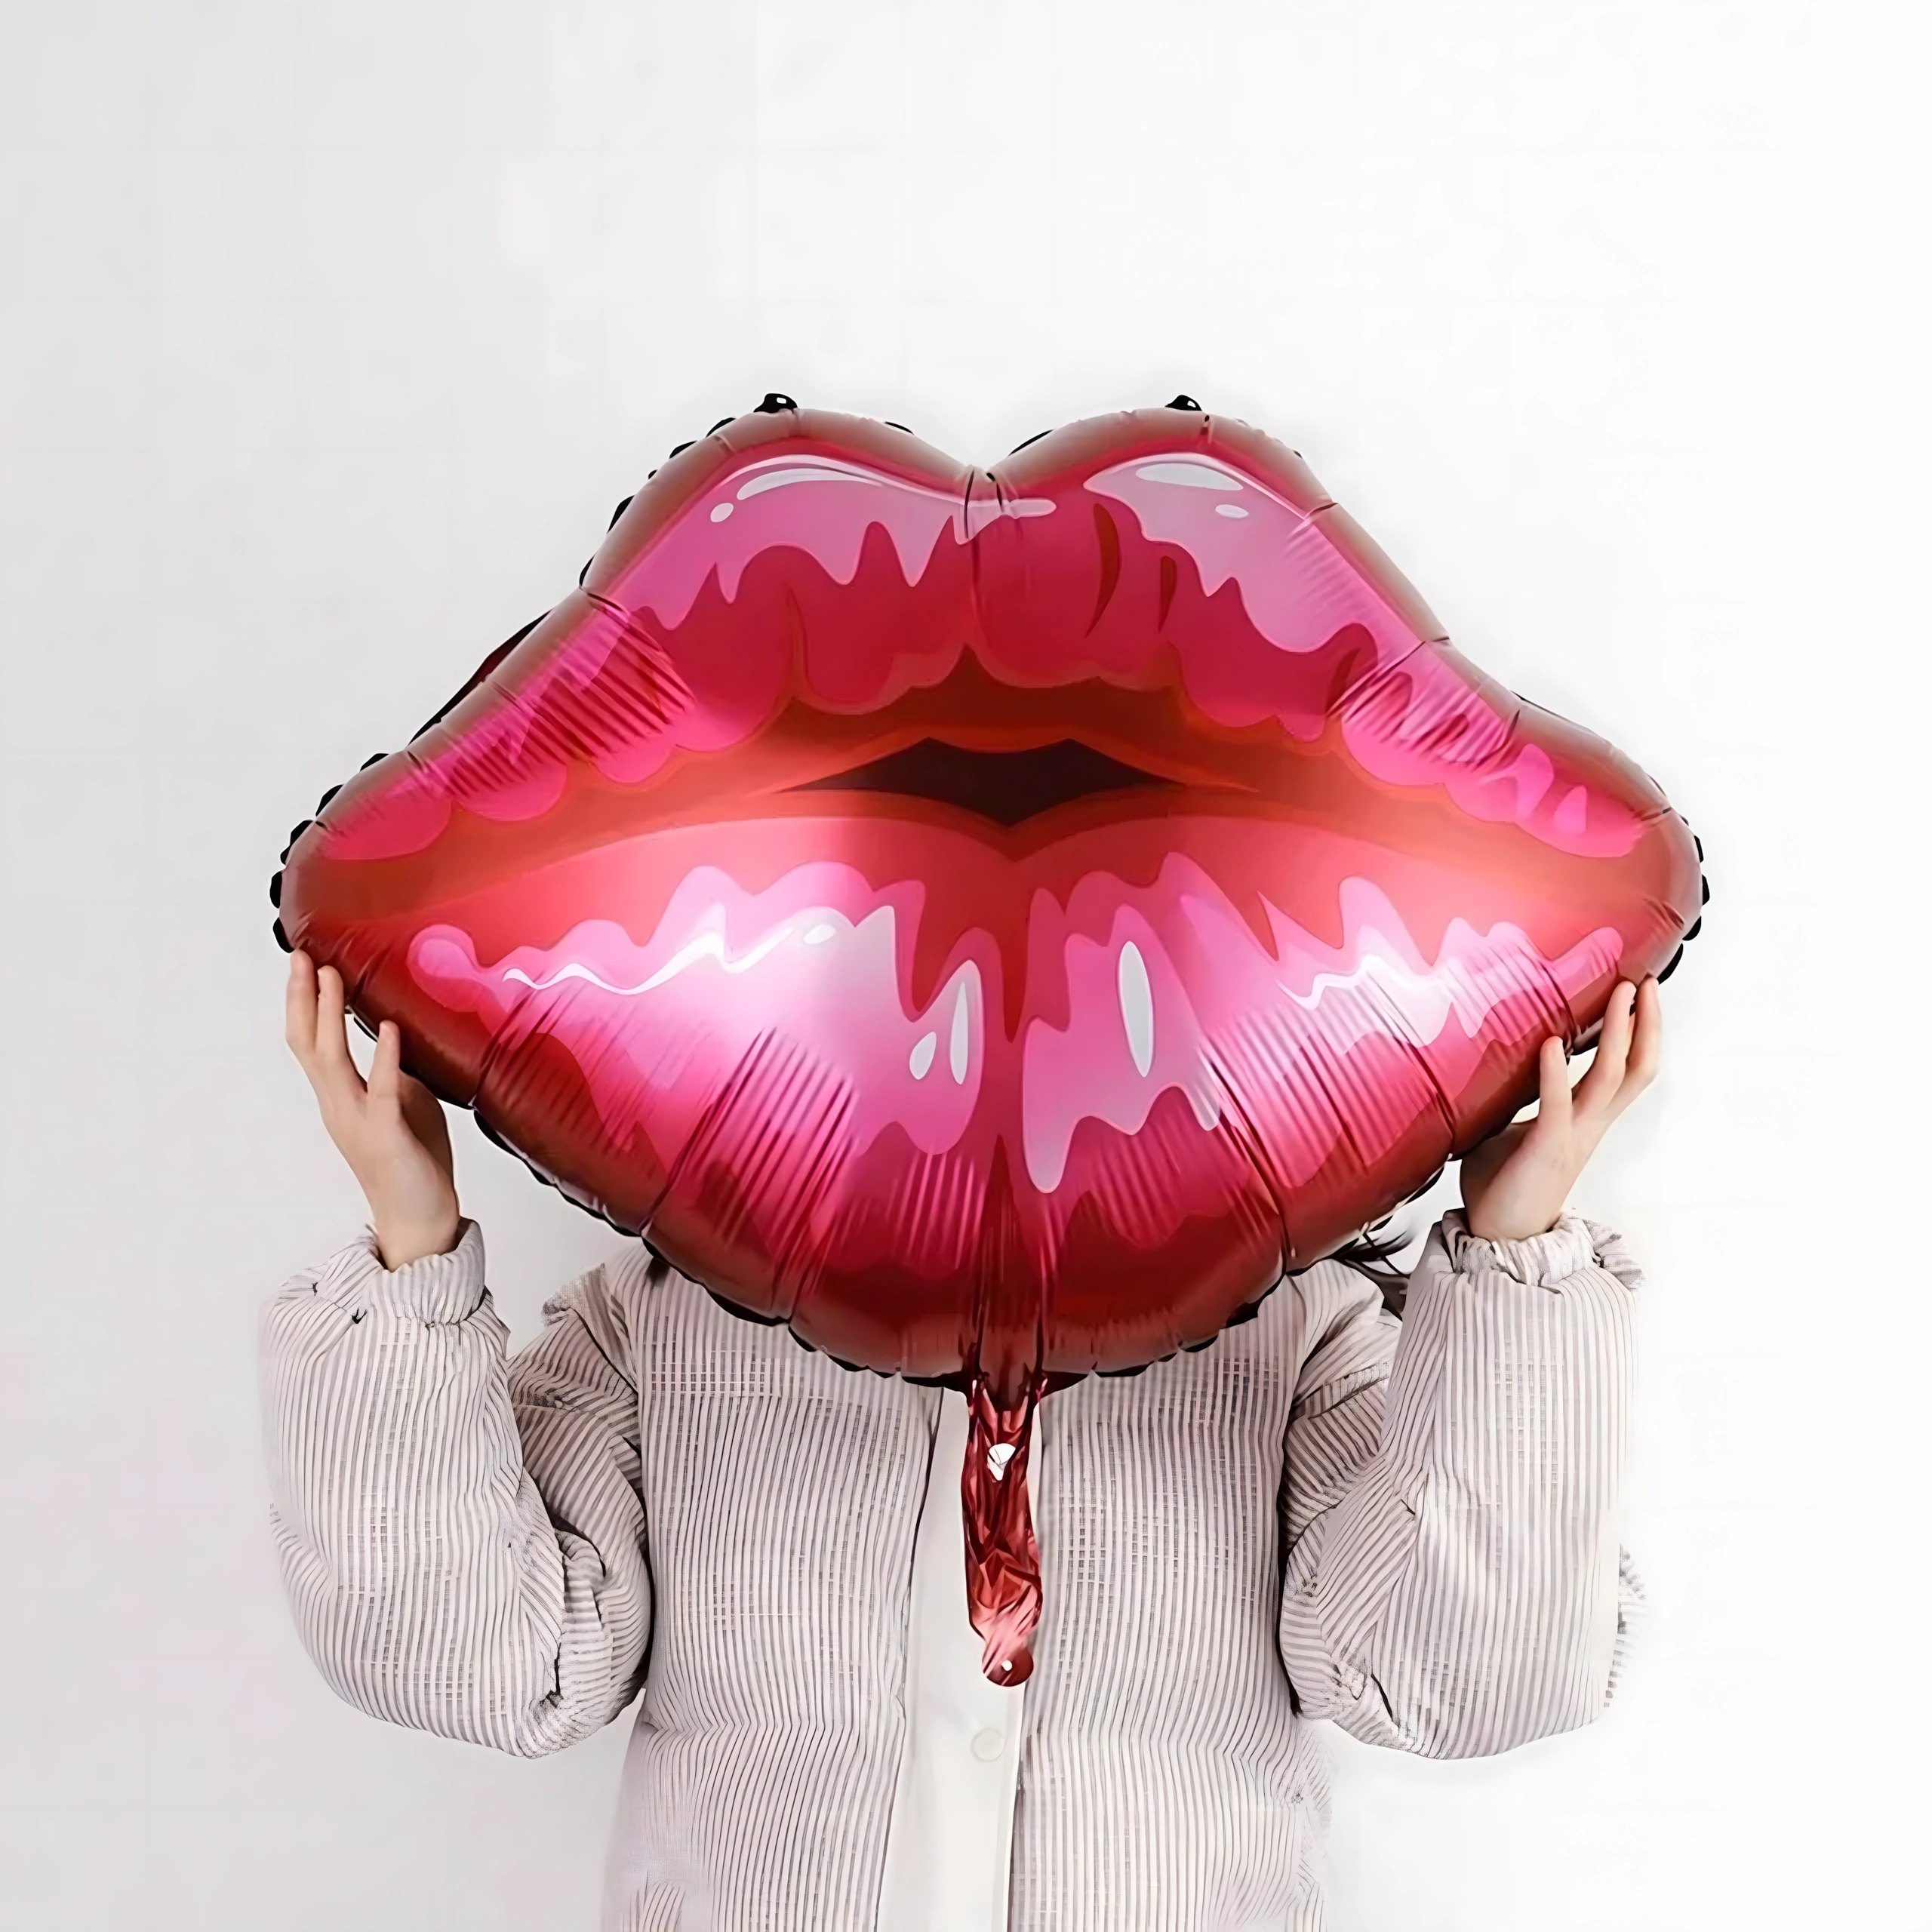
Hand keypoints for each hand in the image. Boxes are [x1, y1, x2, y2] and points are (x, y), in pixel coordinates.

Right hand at [285, 949, 460, 1268]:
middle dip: (302, 998)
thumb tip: (398, 1037)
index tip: (304, 962)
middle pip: (308, 1045)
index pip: (311, 1043)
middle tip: (300, 955)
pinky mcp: (388, 1135)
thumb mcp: (405, 1103)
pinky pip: (384, 1091)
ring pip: (333, 1062)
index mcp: (340, 1097)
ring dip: (330, 1017)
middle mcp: (339, 1106)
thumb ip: (395, 1072)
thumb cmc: (413, 1158)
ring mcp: (359, 1120)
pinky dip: (386, 1058)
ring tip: (331, 975)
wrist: (420, 1217)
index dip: (304, 1003)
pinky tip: (392, 1030)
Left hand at [1459, 977, 1660, 1244]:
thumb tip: (1489, 1062)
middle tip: (1646, 982)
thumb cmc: (1502, 1184)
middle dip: (1645, 1025)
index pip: (1627, 1071)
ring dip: (1615, 1034)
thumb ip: (1514, 1097)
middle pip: (1635, 1070)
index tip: (1641, 993)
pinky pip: (1555, 1106)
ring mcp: (1570, 1136)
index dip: (1641, 1033)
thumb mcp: (1510, 1129)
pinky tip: (1553, 1042)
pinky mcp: (1545, 1148)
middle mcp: (1587, 1125)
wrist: (1499, 1238)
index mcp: (1584, 1120)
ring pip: (1608, 1080)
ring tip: (1619, 994)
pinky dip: (1556, 1073)